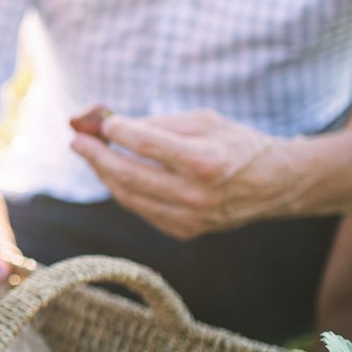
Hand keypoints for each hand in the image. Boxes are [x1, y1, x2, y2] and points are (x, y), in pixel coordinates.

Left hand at [72, 109, 303, 238]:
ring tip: (92, 154)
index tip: (101, 122)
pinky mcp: (185, 231)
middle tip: (76, 141)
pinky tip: (116, 174)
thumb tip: (111, 125)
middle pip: (129, 175)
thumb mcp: (204, 121)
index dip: (117, 132)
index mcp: (204, 161)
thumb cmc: (236, 143)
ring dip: (105, 174)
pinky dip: (125, 190)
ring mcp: (189, 218)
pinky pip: (142, 209)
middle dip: (97, 157)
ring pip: (129, 197)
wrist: (275, 184)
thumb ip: (159, 123)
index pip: (146, 144)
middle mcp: (195, 194)